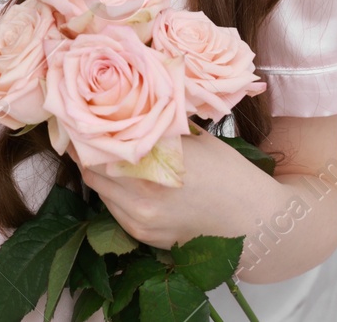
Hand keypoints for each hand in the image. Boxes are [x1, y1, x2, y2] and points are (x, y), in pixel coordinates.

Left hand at [77, 126, 274, 251]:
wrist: (255, 222)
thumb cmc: (230, 174)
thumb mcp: (196, 138)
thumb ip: (161, 124)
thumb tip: (134, 100)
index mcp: (157, 163)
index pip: (102, 145)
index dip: (88, 130)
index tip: (81, 117)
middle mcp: (144, 194)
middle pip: (92, 169)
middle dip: (86, 151)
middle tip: (85, 133)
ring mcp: (142, 219)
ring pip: (99, 190)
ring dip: (96, 171)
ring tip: (98, 152)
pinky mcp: (144, 235)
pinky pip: (113, 209)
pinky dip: (111, 192)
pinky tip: (119, 178)